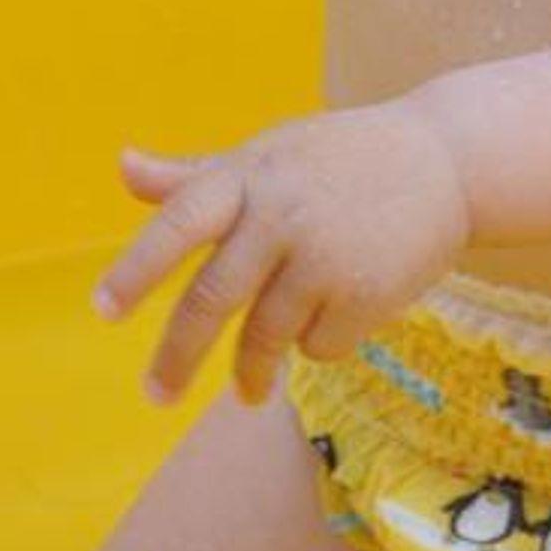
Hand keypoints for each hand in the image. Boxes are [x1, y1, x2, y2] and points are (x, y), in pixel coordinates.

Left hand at [93, 99, 469, 409]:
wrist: (447, 161)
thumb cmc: (342, 158)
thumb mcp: (269, 154)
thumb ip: (195, 174)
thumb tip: (122, 168)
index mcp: (248, 175)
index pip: (178, 222)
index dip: (137, 269)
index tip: (103, 311)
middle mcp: (279, 214)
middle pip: (211, 299)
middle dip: (177, 356)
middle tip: (155, 396)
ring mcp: (322, 255)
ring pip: (264, 337)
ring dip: (252, 374)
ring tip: (249, 392)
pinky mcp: (363, 293)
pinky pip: (318, 345)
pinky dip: (319, 343)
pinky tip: (341, 314)